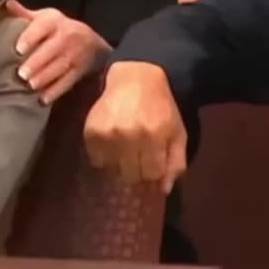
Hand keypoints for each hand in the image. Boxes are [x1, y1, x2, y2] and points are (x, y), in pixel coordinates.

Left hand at [6, 0, 109, 104]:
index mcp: (54, 21)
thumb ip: (25, 14)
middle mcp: (67, 37)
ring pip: (60, 67)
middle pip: (52, 50)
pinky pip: (68, 82)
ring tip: (30, 85)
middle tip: (21, 74)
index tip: (18, 49)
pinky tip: (43, 99)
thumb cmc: (59, 28)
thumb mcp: (45, 17)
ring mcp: (75, 55)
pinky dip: (56, 91)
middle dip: (37, 63)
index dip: (31, 37)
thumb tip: (6, 3)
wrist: (91, 41)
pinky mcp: (79, 71)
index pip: (42, 27)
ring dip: (45, 77)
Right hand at [83, 61, 187, 192]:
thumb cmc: (160, 107)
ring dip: (119, 163)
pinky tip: (111, 143)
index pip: (152, 174)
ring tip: (124, 148)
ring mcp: (109, 134)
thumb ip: (176, 162)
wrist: (135, 78)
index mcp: (155, 137)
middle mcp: (131, 136)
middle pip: (131, 175)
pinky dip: (103, 156)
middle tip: (138, 154)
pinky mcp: (91, 131)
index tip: (151, 160)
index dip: (152, 170)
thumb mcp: (177, 133)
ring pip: (113, 170)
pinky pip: (96, 160)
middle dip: (136, 169)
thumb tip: (164, 190)